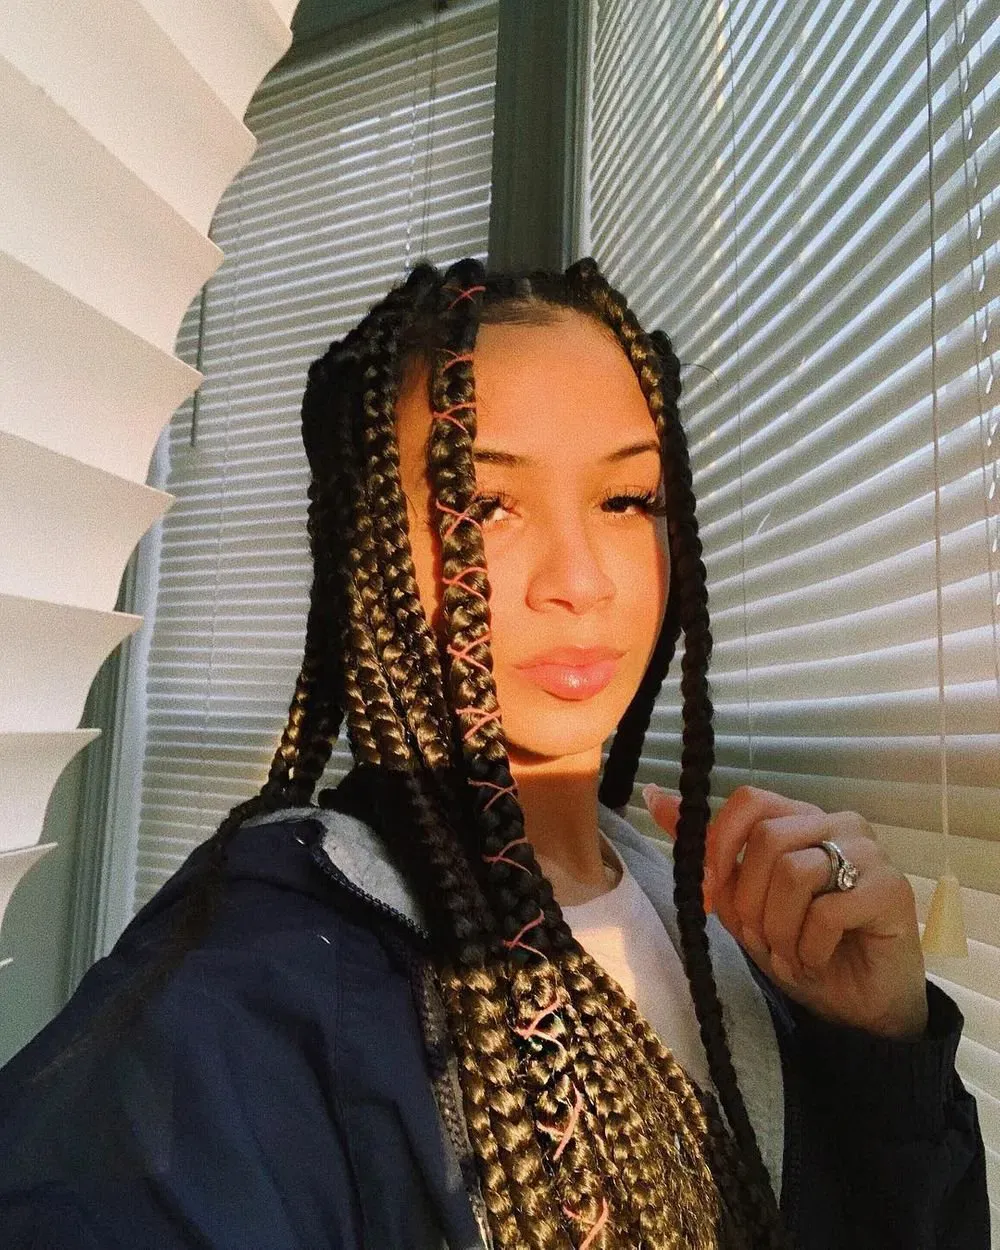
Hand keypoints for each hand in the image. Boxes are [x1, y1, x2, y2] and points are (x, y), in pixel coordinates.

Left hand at [643, 784, 928, 1039]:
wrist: (859, 1008)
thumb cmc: (802, 948)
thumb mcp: (741, 903)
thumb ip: (705, 852)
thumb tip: (654, 795)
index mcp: (800, 819)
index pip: (749, 802)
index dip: (721, 846)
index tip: (713, 895)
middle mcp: (837, 823)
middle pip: (767, 839)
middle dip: (749, 901)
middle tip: (762, 940)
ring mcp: (869, 852)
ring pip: (793, 871)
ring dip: (779, 929)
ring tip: (791, 955)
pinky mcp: (892, 889)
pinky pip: (827, 910)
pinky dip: (808, 948)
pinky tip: (816, 962)